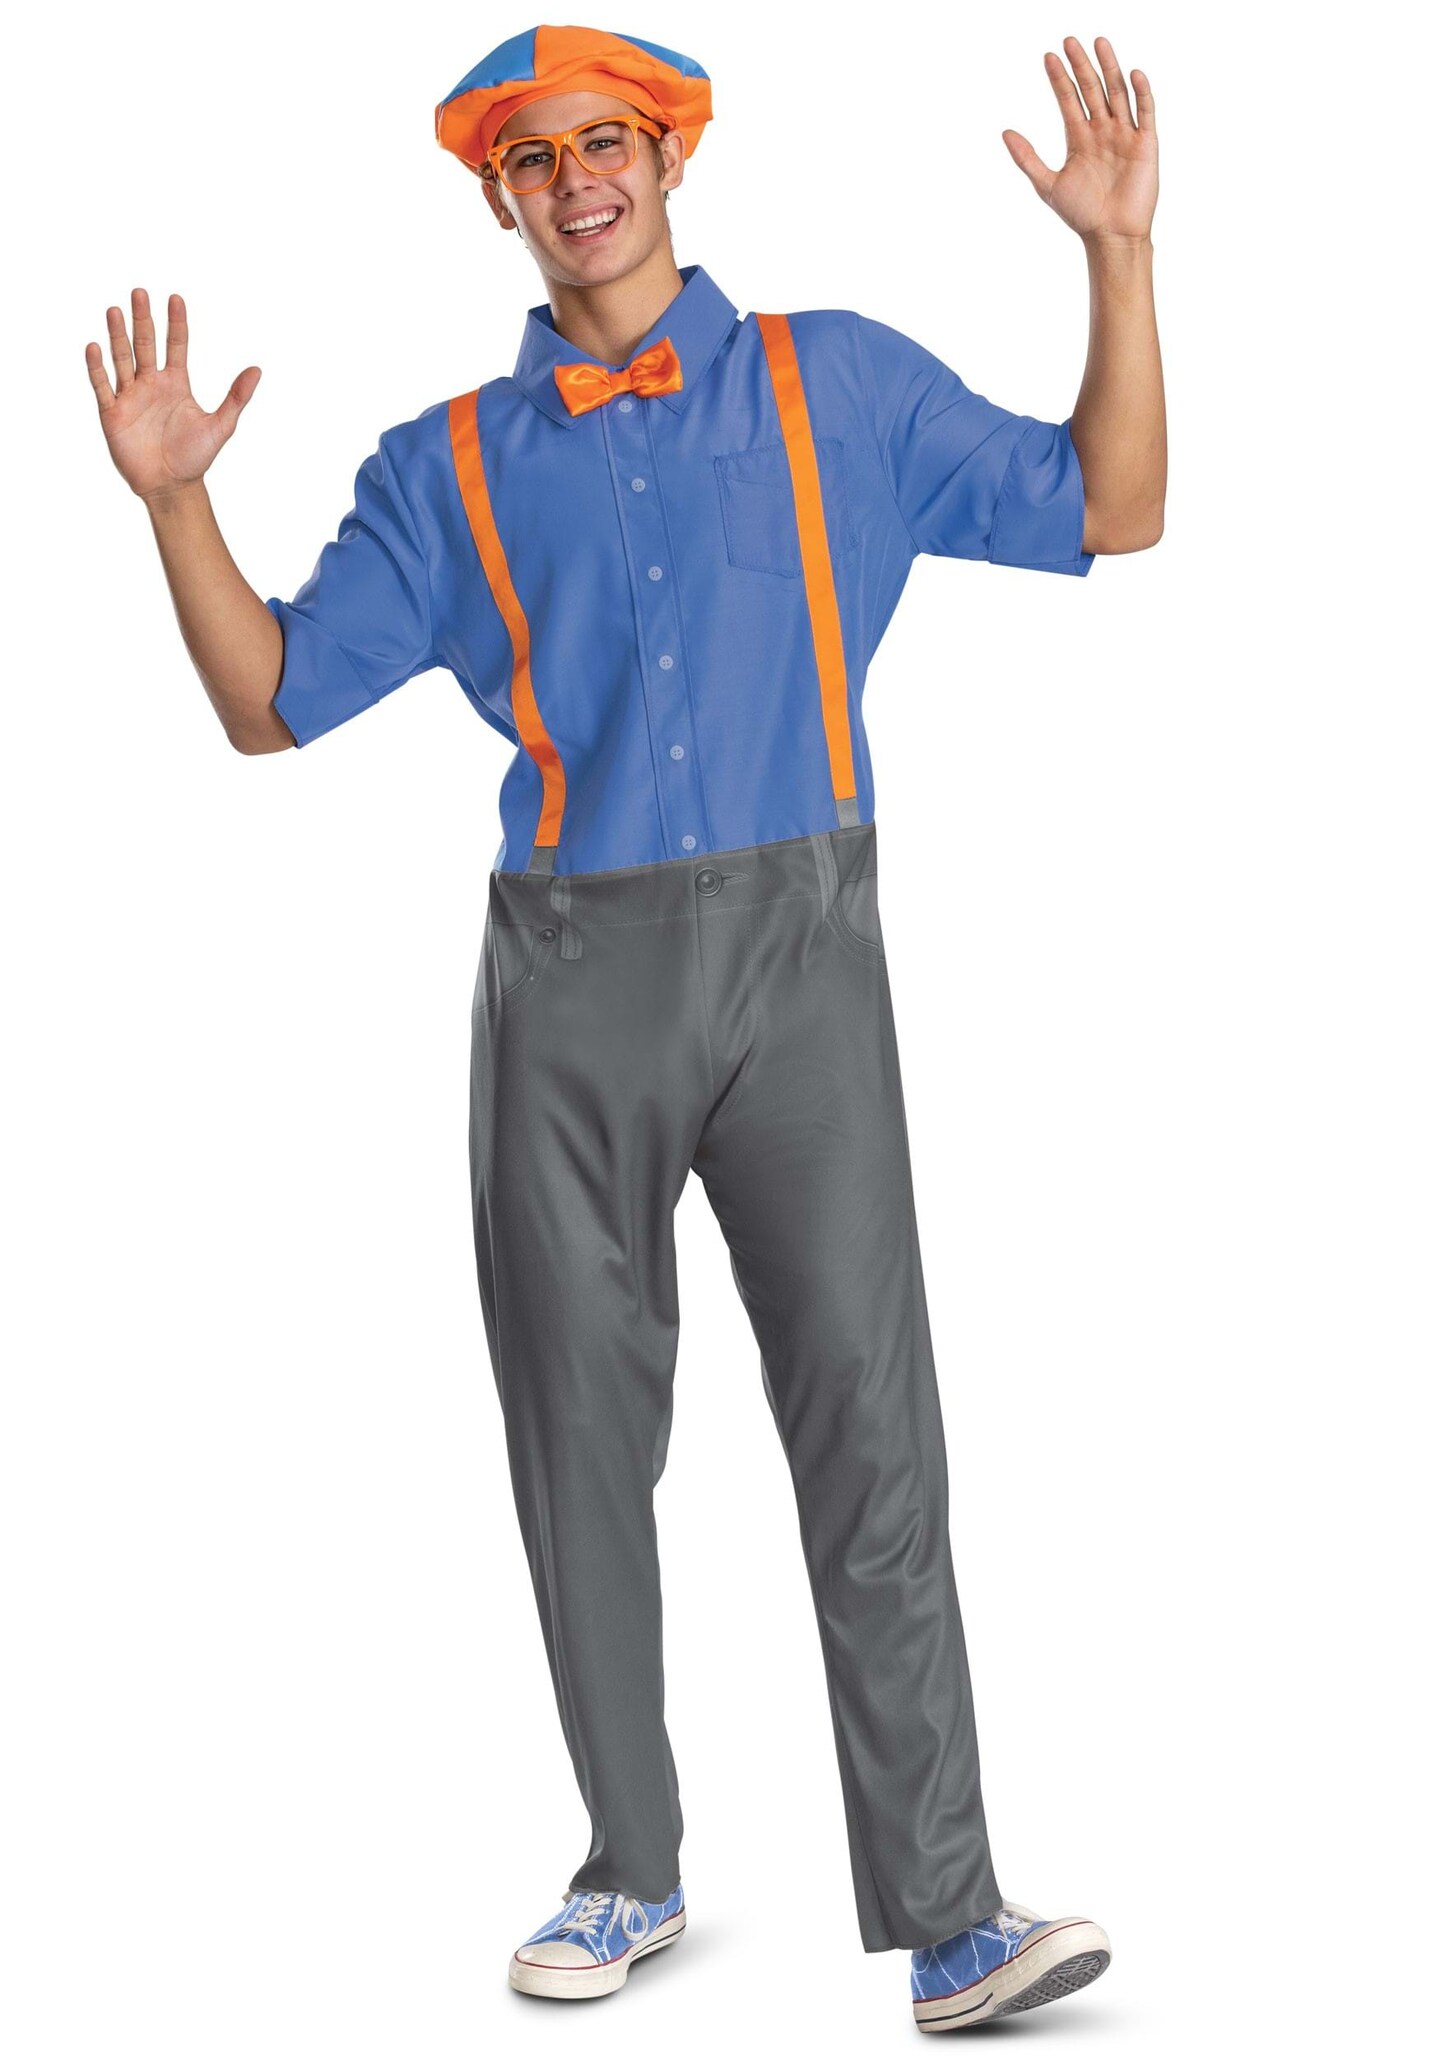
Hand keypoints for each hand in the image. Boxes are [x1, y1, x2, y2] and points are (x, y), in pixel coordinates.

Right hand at [85, 287, 261, 503]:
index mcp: (176, 383)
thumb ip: (237, 397)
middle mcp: (151, 384)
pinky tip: (95, 347)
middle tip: (139, 292)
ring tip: (114, 310)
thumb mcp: (221, 426)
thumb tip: (257, 370)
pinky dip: (98, 368)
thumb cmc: (195, 458)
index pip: (176, 345)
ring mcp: (130, 396)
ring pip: (122, 359)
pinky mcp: (112, 413)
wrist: (171, 486)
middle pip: (145, 344)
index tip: (176, 298)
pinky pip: (102, 386)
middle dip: (142, 319)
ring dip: (118, 335)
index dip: (176, 323)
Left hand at [1002, 35, 1156, 243]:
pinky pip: (1145, 112)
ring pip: (1117, 93)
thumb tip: (1005, 132)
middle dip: (1081, 65)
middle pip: (1091, 89)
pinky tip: (1133, 73)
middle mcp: (1102, 131)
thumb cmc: (1080, 215)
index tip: (1048, 56)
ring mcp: (1124, 135)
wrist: (1111, 236)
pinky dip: (1141, 93)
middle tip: (1070, 40)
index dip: (1059, 78)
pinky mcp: (1145, 144)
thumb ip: (1027, 158)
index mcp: (1079, 139)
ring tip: (1099, 43)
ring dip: (1109, 68)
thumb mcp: (1047, 185)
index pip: (1068, 100)